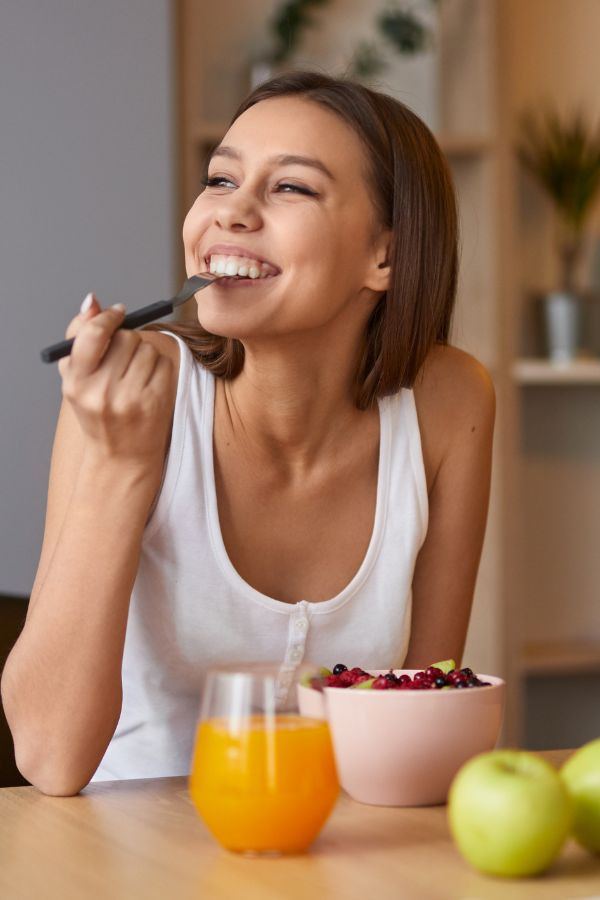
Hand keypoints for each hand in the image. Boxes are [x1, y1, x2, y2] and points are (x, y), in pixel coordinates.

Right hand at [58, 294, 174, 466]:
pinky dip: (159, 367)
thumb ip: (79, 335)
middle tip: (124, 357)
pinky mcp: (156, 403)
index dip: (109, 317)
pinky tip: (148, 384)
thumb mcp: (76, 378)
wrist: (122, 456)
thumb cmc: (97, 411)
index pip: (93, 334)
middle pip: (126, 337)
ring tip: (135, 376)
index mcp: (76, 383)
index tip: (118, 312)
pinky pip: (164, 363)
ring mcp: (131, 399)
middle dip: (127, 340)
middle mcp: (102, 392)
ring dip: (144, 354)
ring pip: (147, 348)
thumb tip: (92, 301)